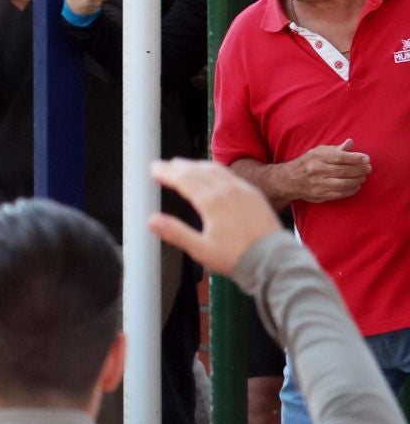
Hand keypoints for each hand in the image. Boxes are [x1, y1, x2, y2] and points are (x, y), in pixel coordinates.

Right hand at [148, 158, 281, 276]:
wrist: (272, 259)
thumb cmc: (235, 257)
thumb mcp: (200, 250)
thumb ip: (175, 233)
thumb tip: (152, 220)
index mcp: (211, 202)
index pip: (184, 180)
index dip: (167, 173)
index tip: (154, 168)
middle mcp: (227, 191)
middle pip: (198, 171)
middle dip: (178, 166)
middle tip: (163, 164)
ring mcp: (242, 190)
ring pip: (215, 170)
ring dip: (196, 165)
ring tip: (183, 164)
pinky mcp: (253, 194)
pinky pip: (230, 174)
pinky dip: (214, 169)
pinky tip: (211, 173)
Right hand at [282, 139, 371, 203]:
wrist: (289, 180)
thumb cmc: (307, 163)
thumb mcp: (318, 152)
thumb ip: (335, 149)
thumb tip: (350, 143)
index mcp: (317, 157)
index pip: (340, 157)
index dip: (356, 158)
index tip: (367, 159)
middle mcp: (317, 170)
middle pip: (344, 171)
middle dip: (360, 170)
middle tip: (368, 169)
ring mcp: (318, 184)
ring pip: (343, 184)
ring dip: (357, 181)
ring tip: (363, 177)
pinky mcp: (320, 195)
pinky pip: (339, 194)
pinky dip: (351, 191)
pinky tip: (356, 186)